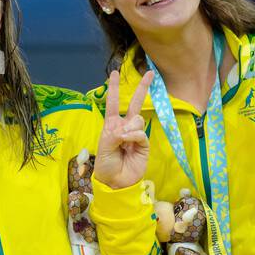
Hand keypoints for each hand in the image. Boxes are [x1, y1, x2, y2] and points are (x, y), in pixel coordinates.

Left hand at [92, 68, 152, 189]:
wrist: (115, 182)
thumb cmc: (106, 164)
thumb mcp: (104, 147)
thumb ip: (114, 134)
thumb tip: (128, 128)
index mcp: (111, 125)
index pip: (112, 103)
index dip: (113, 88)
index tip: (114, 73)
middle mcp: (124, 127)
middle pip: (134, 103)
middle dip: (142, 88)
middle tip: (150, 73)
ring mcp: (135, 135)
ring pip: (138, 119)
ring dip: (129, 128)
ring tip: (122, 141)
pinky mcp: (144, 144)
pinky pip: (141, 133)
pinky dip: (134, 136)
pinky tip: (128, 142)